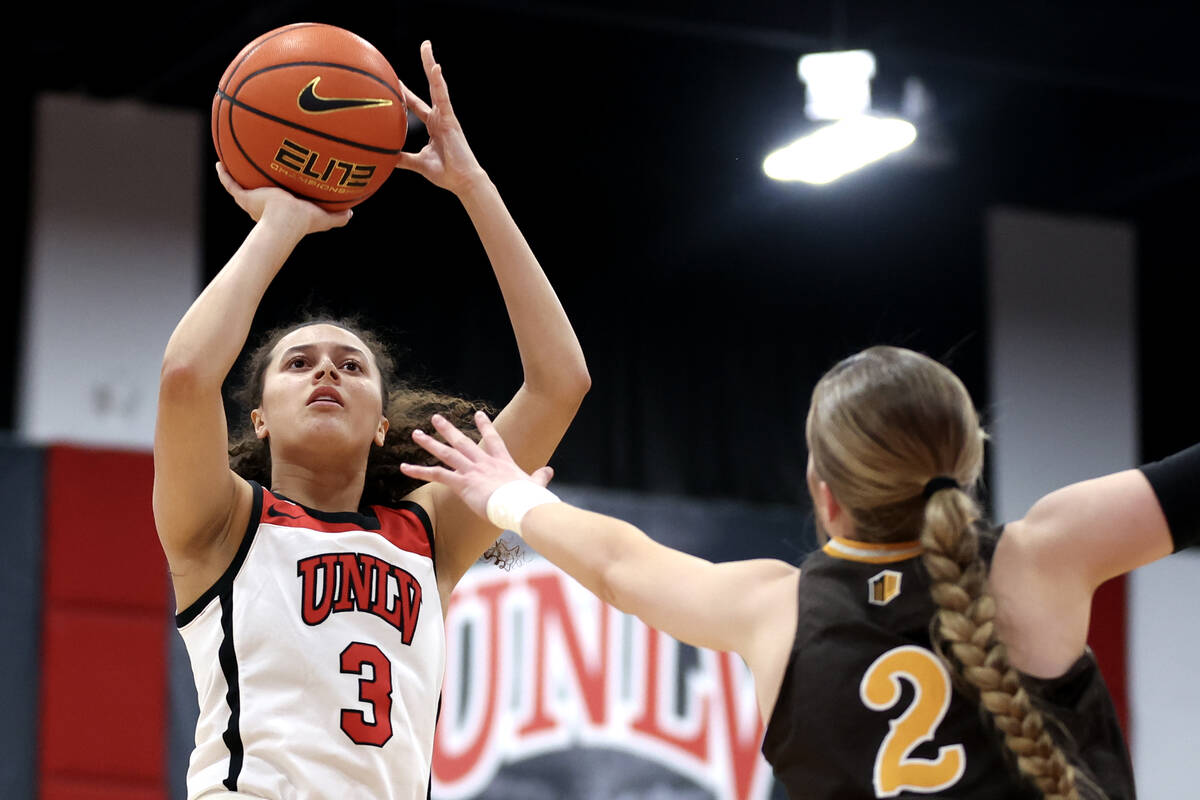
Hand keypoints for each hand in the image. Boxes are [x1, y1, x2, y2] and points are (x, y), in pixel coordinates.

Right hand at [215, 162, 351, 234]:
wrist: (286, 221)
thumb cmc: (304, 222)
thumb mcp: (323, 218)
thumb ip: (337, 217)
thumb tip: (352, 214)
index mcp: (282, 210)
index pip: (280, 202)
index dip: (280, 196)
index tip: (281, 187)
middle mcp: (265, 206)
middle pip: (259, 193)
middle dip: (258, 185)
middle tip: (258, 171)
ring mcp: (253, 201)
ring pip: (242, 187)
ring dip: (238, 176)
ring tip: (233, 161)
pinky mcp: (245, 197)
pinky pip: (230, 184)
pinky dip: (224, 175)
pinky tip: (220, 163)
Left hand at [394, 40, 486, 194]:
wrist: (463, 182)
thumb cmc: (446, 173)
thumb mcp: (418, 164)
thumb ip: (403, 158)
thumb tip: (385, 158)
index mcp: (434, 125)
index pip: (416, 104)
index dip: (406, 92)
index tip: (395, 81)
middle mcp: (440, 116)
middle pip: (431, 86)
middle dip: (426, 66)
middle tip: (423, 47)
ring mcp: (446, 116)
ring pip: (437, 85)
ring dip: (431, 65)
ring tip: (426, 47)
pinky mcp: (451, 120)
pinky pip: (443, 98)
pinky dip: (439, 82)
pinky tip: (435, 67)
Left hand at [401, 411, 553, 520]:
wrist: (520, 504)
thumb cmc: (529, 498)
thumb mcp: (536, 484)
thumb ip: (540, 476)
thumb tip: (550, 471)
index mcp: (502, 461)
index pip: (493, 439)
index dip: (485, 426)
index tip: (478, 414)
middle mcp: (484, 462)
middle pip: (463, 441)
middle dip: (448, 429)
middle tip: (436, 418)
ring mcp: (472, 471)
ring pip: (447, 453)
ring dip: (430, 443)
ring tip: (417, 433)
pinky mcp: (462, 483)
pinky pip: (436, 474)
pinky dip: (419, 470)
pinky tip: (404, 467)